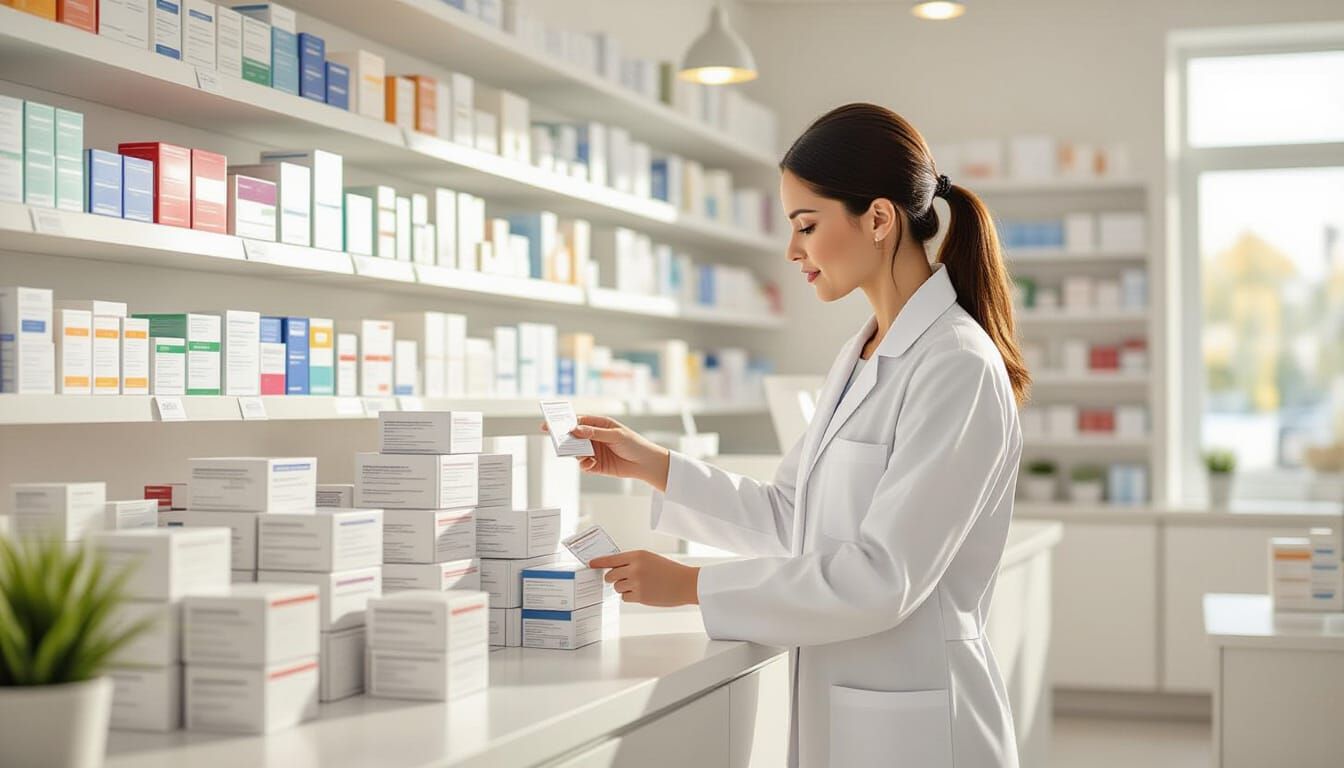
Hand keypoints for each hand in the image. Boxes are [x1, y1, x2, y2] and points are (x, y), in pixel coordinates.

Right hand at [540, 415, 670, 491]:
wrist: (645, 463)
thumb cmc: (634, 444)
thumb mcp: (615, 435)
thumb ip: (594, 433)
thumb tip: (575, 429)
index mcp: (599, 424)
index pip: (578, 421)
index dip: (563, 422)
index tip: (550, 425)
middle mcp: (594, 437)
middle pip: (573, 436)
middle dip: (565, 439)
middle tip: (558, 441)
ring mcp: (594, 451)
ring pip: (576, 451)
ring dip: (576, 453)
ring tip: (582, 454)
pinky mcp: (596, 465)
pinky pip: (584, 464)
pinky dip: (585, 464)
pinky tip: (592, 464)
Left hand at [589, 550, 699, 606]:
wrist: (685, 583)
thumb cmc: (669, 571)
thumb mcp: (650, 559)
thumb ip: (633, 562)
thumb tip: (615, 569)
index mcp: (638, 555)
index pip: (612, 559)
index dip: (599, 562)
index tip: (590, 564)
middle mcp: (635, 567)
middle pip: (610, 575)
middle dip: (613, 579)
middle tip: (622, 579)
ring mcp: (636, 582)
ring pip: (617, 587)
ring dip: (623, 588)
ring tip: (639, 586)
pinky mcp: (639, 596)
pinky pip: (624, 597)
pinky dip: (630, 596)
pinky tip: (643, 593)